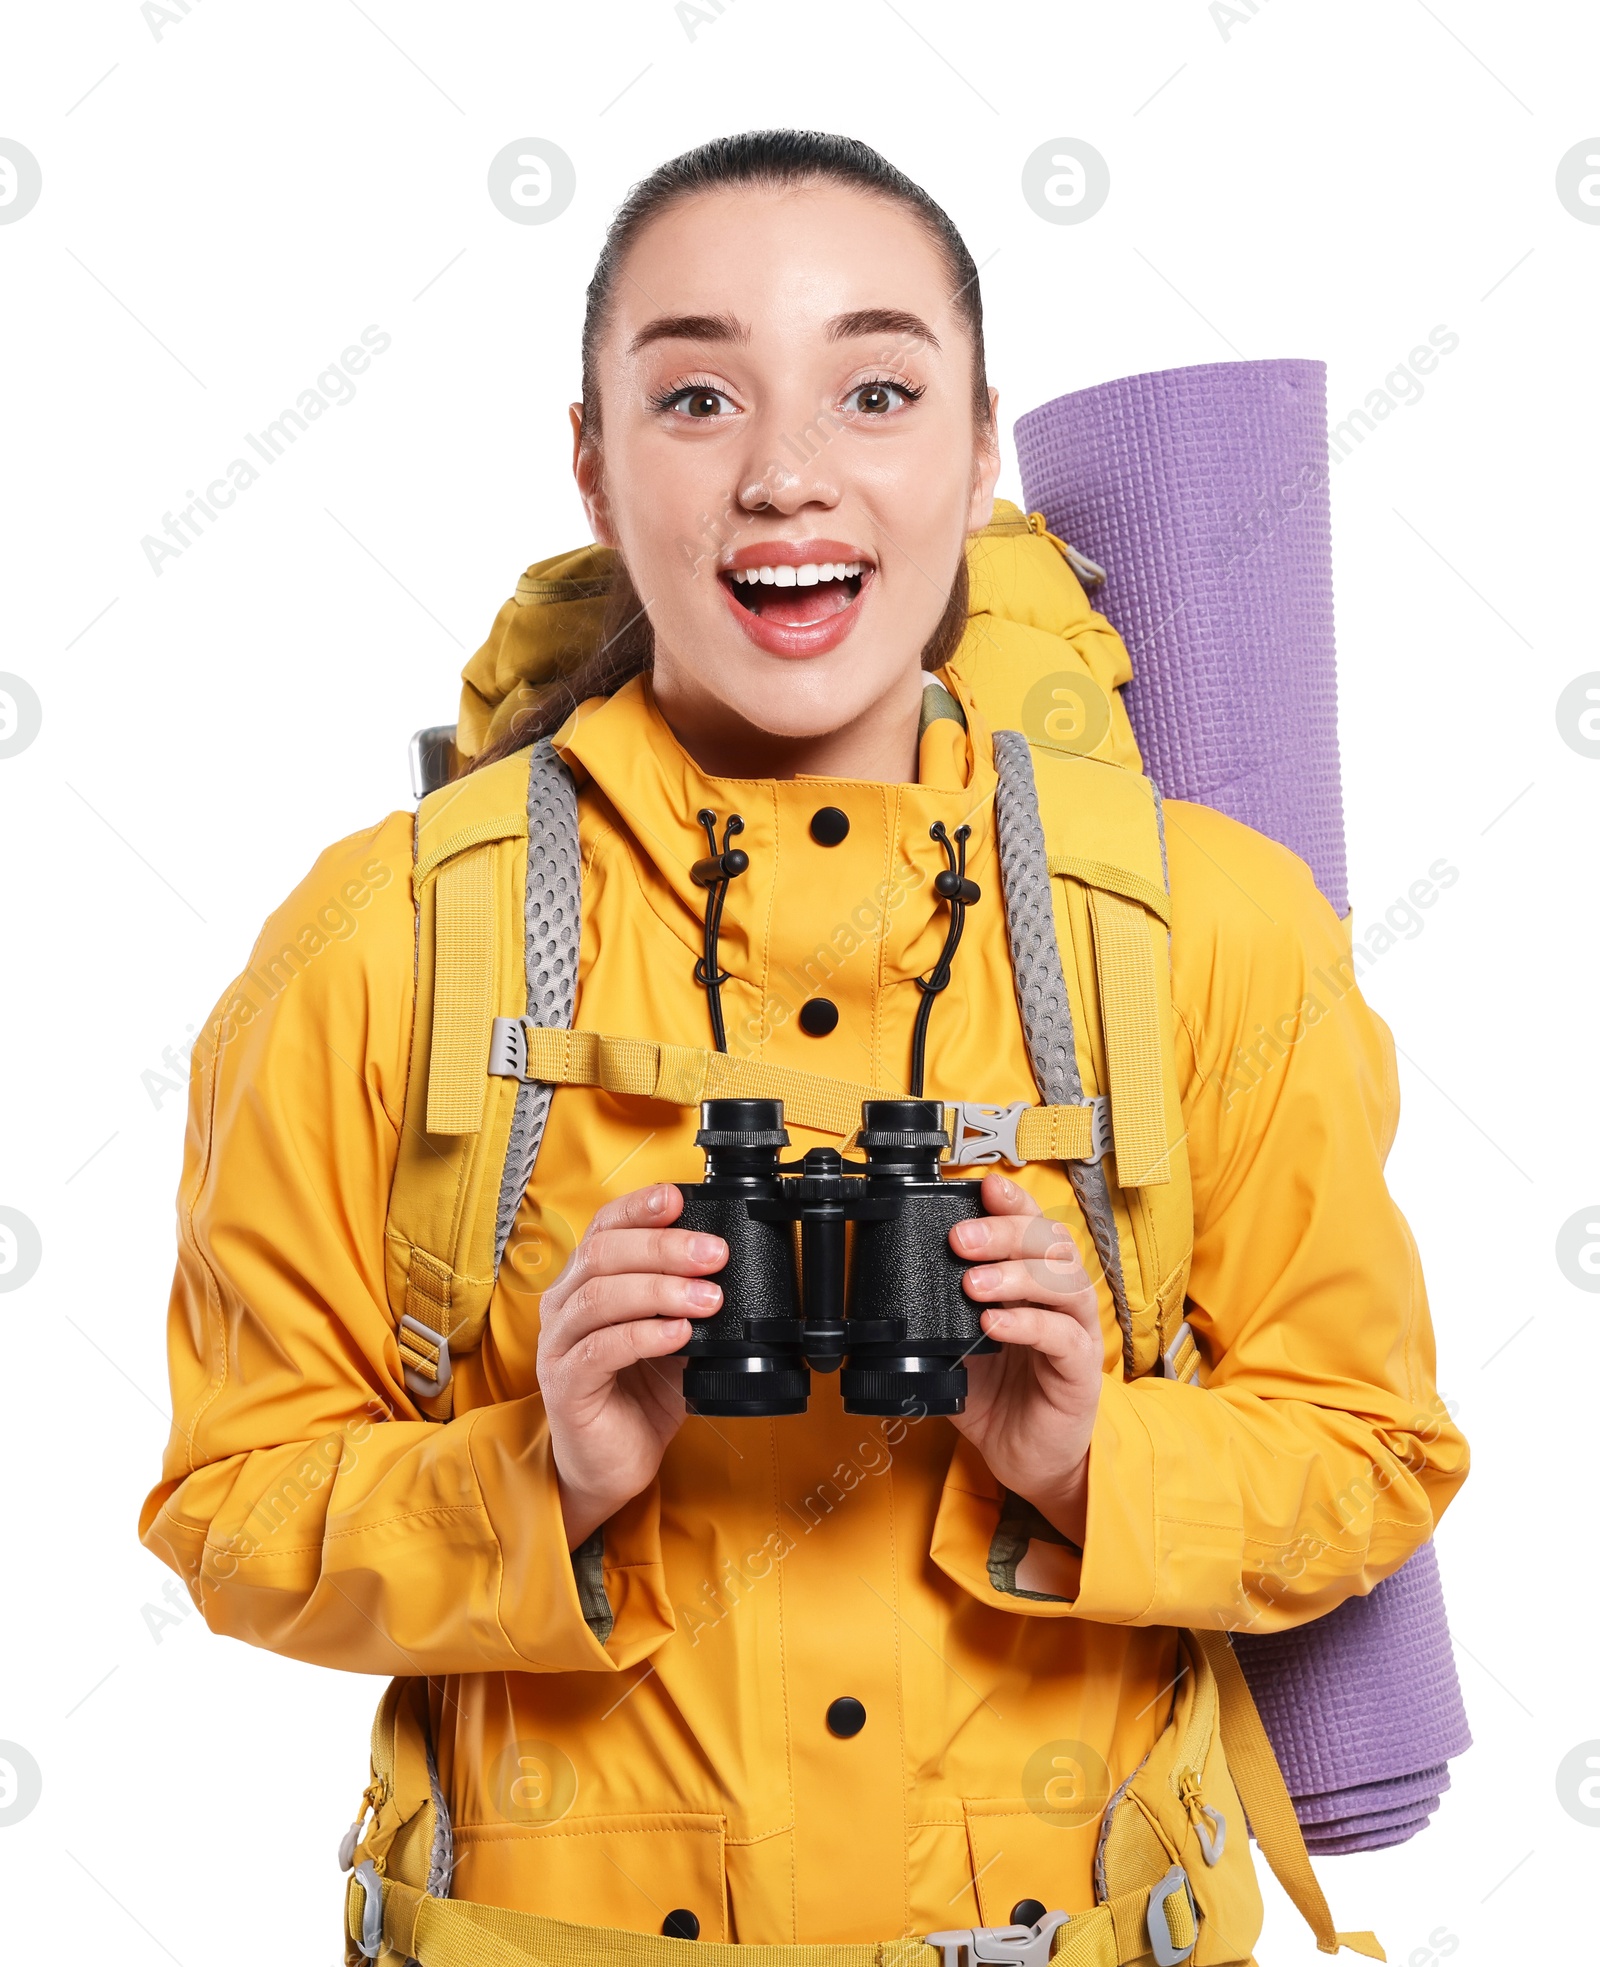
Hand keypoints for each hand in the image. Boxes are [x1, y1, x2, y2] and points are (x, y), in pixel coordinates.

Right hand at [536, 1184, 726, 1548]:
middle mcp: (563, 1307)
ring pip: (600, 1297)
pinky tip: (678, 1334)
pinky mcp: (565, 1385)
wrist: (611, 1464)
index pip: (603, 1227)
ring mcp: (558, 1346)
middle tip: (714, 1254)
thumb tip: (723, 1266)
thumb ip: (685, 1300)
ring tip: (706, 1298)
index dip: (638, 1207)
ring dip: (660, 1290)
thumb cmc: (639, 1395)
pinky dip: (644, 1335)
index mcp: (584, 1284)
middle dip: (664, 1247)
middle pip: (603, 1254)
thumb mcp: (671, 1336)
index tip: (677, 1198)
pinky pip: (601, 1349)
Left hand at [946, 1174, 1103, 1544]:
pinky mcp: (1080, 1372)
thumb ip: (941, 1313)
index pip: (1032, 1228)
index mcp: (1035, 1283)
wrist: (1026, 1458)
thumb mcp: (958, 1347)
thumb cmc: (998, 1397)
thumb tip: (896, 1283)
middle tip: (961, 1239)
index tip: (983, 1186)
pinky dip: (1028, 1324)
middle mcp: (1061, 1300)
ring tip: (972, 1283)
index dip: (1013, 1203)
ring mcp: (1076, 1333)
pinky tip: (995, 1324)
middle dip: (1004, 1233)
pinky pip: (1063, 1337)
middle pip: (1051, 1244)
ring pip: (1063, 1283)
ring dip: (1015, 1275)